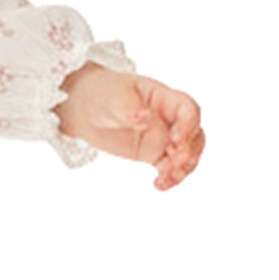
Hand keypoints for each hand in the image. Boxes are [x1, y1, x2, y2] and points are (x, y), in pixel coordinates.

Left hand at [55, 64, 203, 191]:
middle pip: (194, 135)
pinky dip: (169, 177)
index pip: (188, 110)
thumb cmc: (101, 94)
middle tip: (174, 163)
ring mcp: (162, 136)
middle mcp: (168, 118)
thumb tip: (146, 117)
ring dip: (183, 168)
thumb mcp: (113, 98)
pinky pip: (169, 167)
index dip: (188, 125)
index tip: (175, 140)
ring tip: (168, 178)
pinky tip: (159, 185)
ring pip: (186, 154)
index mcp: (163, 98)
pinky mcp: (153, 153)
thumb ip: (130, 108)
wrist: (84, 108)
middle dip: (190, 151)